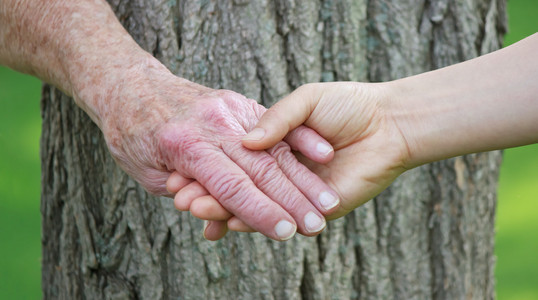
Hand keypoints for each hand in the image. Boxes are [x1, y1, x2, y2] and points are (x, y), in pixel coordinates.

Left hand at [99, 61, 339, 240]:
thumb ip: (186, 189)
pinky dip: (301, 138)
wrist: (131, 85)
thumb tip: (216, 214)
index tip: (286, 232)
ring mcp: (229, 109)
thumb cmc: (132, 134)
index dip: (260, 212)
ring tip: (328, 202)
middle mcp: (213, 124)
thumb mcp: (146, 171)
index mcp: (186, 144)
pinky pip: (277, 120)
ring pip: (273, 148)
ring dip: (303, 178)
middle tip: (316, 225)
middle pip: (261, 168)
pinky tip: (325, 153)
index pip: (232, 187)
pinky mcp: (239, 102)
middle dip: (292, 200)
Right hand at [168, 81, 410, 237]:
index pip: (237, 165)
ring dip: (222, 210)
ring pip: (255, 208)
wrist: (389, 121)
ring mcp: (299, 194)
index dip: (210, 170)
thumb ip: (277, 120)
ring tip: (193, 208)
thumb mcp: (305, 101)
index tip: (182, 172)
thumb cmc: (348, 105)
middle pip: (239, 189)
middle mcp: (284, 175)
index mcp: (279, 150)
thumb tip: (245, 142)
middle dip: (208, 194)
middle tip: (180, 198)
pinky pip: (282, 219)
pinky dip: (253, 221)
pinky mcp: (319, 210)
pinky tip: (227, 221)